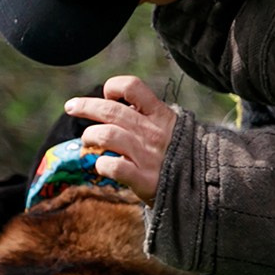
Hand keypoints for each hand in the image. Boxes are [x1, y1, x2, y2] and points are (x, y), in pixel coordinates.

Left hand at [63, 75, 176, 198]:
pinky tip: (102, 165)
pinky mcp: (144, 179)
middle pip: (110, 110)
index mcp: (160, 115)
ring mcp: (148, 156)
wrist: (202, 187)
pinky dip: (101, 164)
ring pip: (106, 135)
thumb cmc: (179, 154)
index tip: (108, 95)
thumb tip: (114, 103)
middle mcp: (153, 132)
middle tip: (71, 107)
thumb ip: (147, 115)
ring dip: (90, 136)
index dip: (114, 87)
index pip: (132, 87)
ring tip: (88, 141)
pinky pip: (113, 166)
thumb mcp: (172, 127)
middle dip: (85, 106)